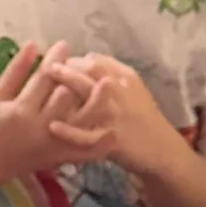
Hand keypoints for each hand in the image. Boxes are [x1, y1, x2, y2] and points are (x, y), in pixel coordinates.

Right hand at [0, 40, 115, 182]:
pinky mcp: (62, 157)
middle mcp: (39, 127)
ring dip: (97, 102)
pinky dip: (101, 142)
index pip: (43, 79)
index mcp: (21, 109)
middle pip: (65, 98)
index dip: (55, 59)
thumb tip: (32, 43)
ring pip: (81, 121)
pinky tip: (113, 128)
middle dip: (77, 77)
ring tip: (109, 82)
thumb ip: (14, 70)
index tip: (64, 44)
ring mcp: (54, 143)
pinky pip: (86, 150)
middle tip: (89, 62)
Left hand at [42, 55, 173, 174]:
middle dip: (67, 65)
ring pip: (89, 93)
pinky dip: (69, 131)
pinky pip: (87, 135)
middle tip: (48, 67)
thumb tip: (86, 58)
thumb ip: (112, 72)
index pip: (96, 60)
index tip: (60, 64)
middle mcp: (121, 91)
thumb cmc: (141, 117)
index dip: (74, 60)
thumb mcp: (132, 89)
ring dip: (66, 83)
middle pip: (92, 69)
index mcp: (125, 78)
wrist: (160, 149)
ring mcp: (115, 114)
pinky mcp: (111, 139)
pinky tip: (52, 126)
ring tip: (45, 81)